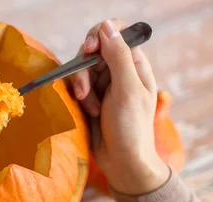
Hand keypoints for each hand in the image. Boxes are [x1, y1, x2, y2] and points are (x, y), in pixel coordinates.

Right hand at [70, 19, 169, 194]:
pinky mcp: (92, 98)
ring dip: (82, 88)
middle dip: (84, 70)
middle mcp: (120, 70)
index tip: (89, 50)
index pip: (116, 33)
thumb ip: (118, 57)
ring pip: (82, 70)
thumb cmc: (131, 128)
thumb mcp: (127, 90)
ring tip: (92, 109)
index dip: (99, 35)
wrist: (124, 163)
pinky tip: (90, 113)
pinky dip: (80, 99)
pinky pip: (77, 87)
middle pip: (93, 51)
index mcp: (135, 64)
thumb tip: (107, 26)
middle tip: (84, 92)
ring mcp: (105, 85)